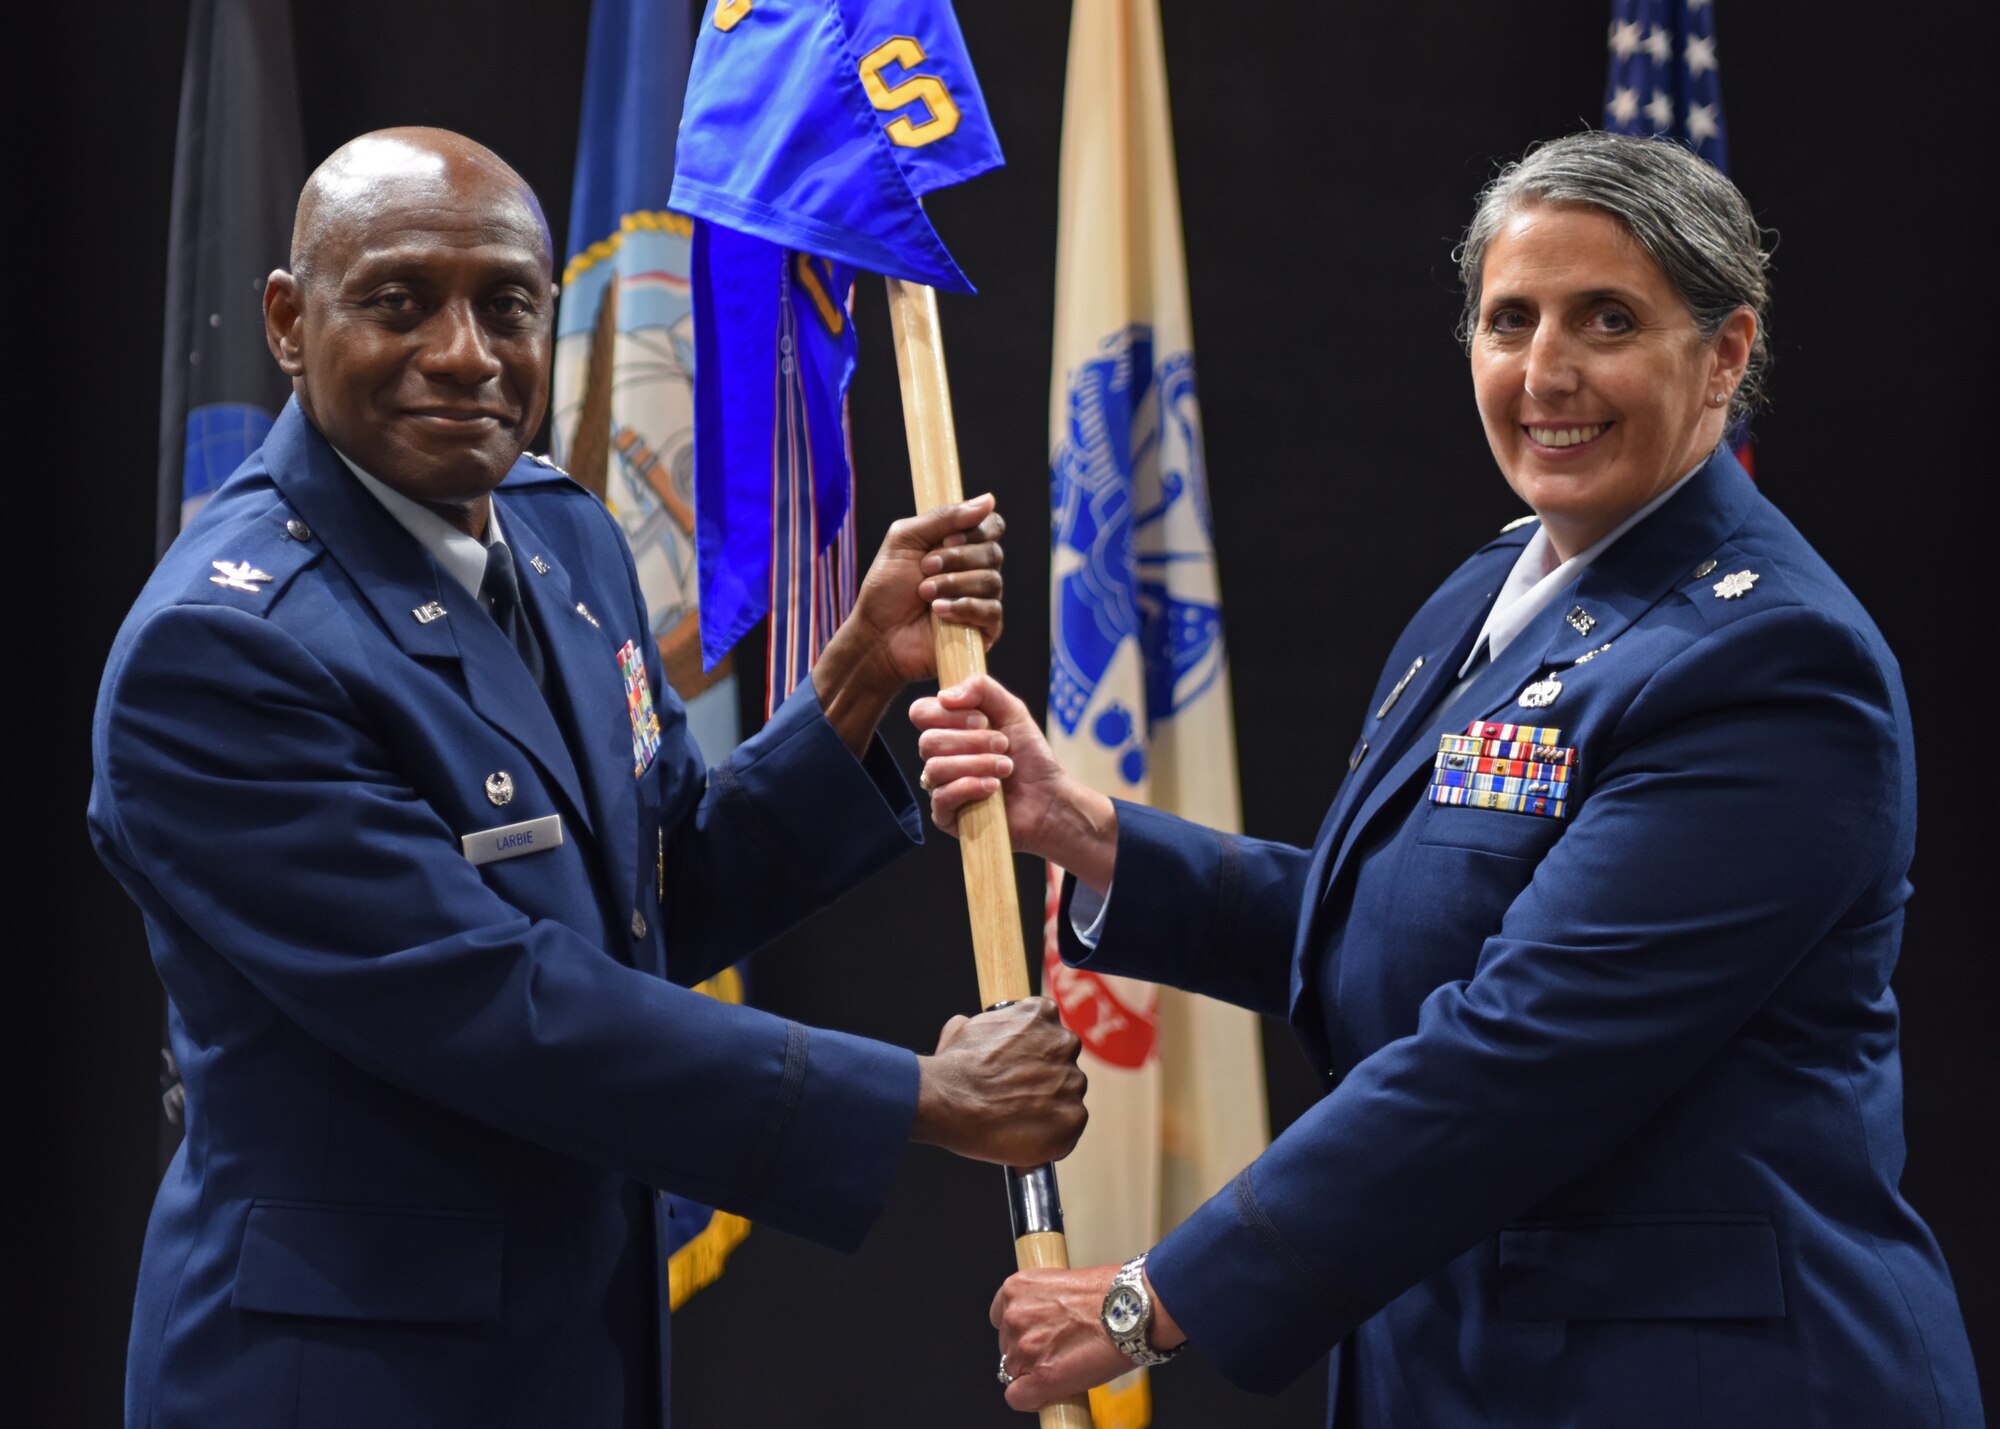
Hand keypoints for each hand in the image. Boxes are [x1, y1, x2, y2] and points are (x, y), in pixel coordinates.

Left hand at [812, 496, 1003, 754]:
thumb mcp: (905, 539)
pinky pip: (991, 611)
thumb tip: (988, 500)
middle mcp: (976, 571)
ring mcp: (982, 601)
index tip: (946, 538)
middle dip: (956, 558)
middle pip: (993, 552)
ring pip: (992, 581)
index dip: (975, 529)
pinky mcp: (984, 630)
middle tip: (925, 568)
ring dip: (953, 583)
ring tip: (924, 593)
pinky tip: (938, 612)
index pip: (992, 526)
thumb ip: (943, 517)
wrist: (877, 635)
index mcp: (961, 546)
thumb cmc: (887, 589)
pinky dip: (963, 607)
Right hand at [909, 674, 1117, 890]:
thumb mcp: (1012, 711)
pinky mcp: (946, 816)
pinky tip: (992, 788)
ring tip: (1005, 768)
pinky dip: (968, 788)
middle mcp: (940, 757)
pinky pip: (940, 798)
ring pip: (935, 769)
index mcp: (949, 729)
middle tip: (1004, 746)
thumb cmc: (1030, 756)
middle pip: (928, 742)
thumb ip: (982, 689)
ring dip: (976, 764)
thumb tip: (944, 695)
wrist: (1049, 798)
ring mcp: (941, 787)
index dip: (947, 714)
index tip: (983, 720)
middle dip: (971, 742)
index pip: (921, 713)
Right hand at [912, 999, 1085, 1166]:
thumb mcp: (960, 1029)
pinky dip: (1050, 1135)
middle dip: (1044, 1081)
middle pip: (1063, 1065)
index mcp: (1043, 1015)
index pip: (1049, 1032)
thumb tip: (970, 1026)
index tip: (1019, 1068)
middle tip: (1016, 1097)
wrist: (949, 1100)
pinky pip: (1068, 1128)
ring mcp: (1073, 1081)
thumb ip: (983, 1025)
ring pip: (1068, 1097)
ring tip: (1016, 1119)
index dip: (1033, 1053)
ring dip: (1049, 1108)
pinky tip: (1024, 1136)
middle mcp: (1065, 1043)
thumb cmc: (952, 1067)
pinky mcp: (1074, 1118)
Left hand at [992, 1264, 1184, 1412]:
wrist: (1134, 1310)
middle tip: (1059, 1350)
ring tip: (1066, 1364)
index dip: (1020, 1330)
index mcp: (1017, 1288)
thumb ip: (1043, 1302)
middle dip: (1029, 1351)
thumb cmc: (1110, 1293)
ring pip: (1014, 1372)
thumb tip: (1044, 1321)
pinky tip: (1051, 1390)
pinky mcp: (1040, 1377)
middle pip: (1007, 1347)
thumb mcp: (1063, 1282)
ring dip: (1034, 1372)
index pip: (1001, 1318)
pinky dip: (1032, 1399)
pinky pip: (1017, 1398)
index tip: (1034, 1335)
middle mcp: (1014, 1317)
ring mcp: (1025, 1348)